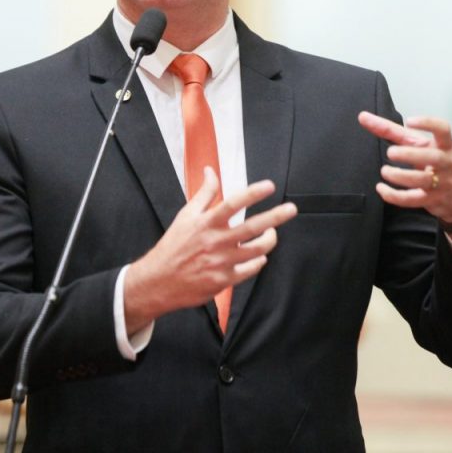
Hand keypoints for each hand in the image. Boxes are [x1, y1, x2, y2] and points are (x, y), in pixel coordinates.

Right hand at [124, 167, 296, 333]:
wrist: (159, 281)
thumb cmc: (173, 246)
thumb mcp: (186, 216)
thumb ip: (204, 193)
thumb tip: (211, 171)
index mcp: (206, 223)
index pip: (233, 204)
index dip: (253, 194)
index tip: (269, 186)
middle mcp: (216, 241)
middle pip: (252, 227)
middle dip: (275, 217)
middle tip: (291, 209)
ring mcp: (221, 262)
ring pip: (257, 250)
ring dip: (270, 240)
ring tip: (272, 232)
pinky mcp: (224, 280)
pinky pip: (250, 269)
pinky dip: (259, 261)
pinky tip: (259, 256)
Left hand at [358, 111, 451, 224]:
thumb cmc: (437, 162)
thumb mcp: (422, 145)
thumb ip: (393, 131)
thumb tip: (362, 116)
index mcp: (444, 145)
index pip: (443, 129)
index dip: (427, 123)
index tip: (409, 121)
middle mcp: (445, 162)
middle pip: (431, 156)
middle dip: (410, 154)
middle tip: (391, 152)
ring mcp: (440, 182)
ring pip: (422, 180)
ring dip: (400, 176)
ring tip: (385, 171)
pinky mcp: (432, 200)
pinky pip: (413, 200)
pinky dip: (394, 196)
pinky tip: (381, 189)